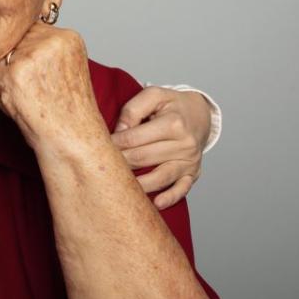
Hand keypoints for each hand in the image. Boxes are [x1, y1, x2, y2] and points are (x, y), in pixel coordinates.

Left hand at [0, 24, 103, 151]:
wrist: (72, 139)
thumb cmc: (66, 110)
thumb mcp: (65, 67)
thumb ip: (43, 48)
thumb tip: (11, 37)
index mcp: (68, 37)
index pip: (30, 30)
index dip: (27, 54)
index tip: (37, 76)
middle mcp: (52, 40)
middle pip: (14, 43)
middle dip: (15, 65)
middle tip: (35, 90)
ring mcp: (32, 55)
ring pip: (1, 59)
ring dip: (6, 79)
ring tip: (29, 97)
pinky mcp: (14, 73)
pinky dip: (0, 94)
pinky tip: (20, 105)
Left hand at [110, 87, 212, 209]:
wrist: (199, 114)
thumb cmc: (171, 105)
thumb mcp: (153, 96)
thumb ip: (133, 110)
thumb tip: (118, 132)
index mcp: (173, 123)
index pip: (134, 138)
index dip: (114, 143)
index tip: (98, 147)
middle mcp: (184, 144)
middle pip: (143, 158)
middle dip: (120, 163)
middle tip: (102, 166)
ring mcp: (189, 161)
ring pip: (160, 177)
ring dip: (138, 184)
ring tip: (118, 187)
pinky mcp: (192, 173)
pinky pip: (182, 189)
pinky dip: (170, 198)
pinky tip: (156, 203)